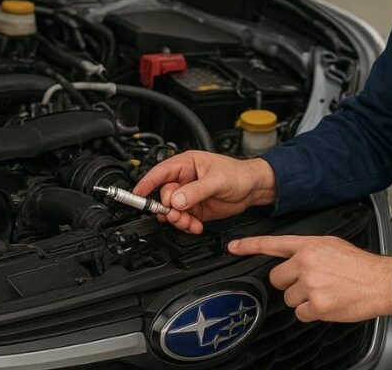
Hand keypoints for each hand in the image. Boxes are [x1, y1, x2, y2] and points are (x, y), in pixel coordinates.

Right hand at [132, 151, 276, 233]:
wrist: (254, 188)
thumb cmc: (238, 174)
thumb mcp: (217, 181)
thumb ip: (196, 191)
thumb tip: (176, 199)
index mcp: (186, 164)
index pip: (160, 173)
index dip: (147, 183)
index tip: (138, 194)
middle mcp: (184, 180)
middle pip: (164, 196)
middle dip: (168, 209)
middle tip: (177, 215)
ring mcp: (189, 196)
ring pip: (173, 211)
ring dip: (178, 220)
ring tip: (189, 223)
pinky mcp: (196, 209)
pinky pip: (183, 219)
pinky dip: (187, 225)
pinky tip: (196, 226)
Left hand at [228, 235, 391, 322]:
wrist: (382, 281)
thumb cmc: (359, 265)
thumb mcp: (331, 245)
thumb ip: (308, 250)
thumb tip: (292, 259)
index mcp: (309, 245)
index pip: (272, 244)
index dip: (249, 246)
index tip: (233, 248)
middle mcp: (306, 263)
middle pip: (276, 278)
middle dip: (289, 282)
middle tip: (310, 282)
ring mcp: (310, 285)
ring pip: (288, 298)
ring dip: (302, 299)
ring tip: (323, 292)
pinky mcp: (316, 305)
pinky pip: (300, 313)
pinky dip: (310, 312)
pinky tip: (326, 303)